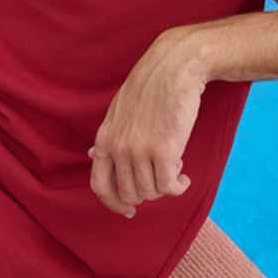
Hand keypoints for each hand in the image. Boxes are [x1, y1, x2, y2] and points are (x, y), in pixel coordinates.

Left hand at [87, 30, 205, 218]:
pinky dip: (179, 187)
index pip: (99, 186)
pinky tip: (184, 177)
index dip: (113, 204)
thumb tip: (92, 156)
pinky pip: (169, 186)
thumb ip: (109, 136)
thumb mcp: (120, 110)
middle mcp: (118, 147)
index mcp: (105, 138)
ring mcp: (140, 150)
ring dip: (166, 187)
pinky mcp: (164, 150)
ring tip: (175, 168)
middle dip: (148, 193)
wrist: (174, 67)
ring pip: (151, 192)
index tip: (128, 210)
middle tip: (162, 178)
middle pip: (130, 194)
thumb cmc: (150, 87)